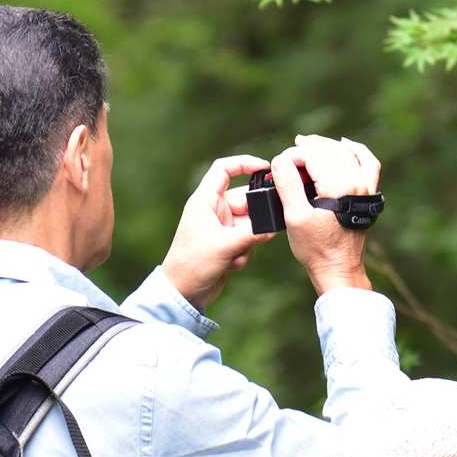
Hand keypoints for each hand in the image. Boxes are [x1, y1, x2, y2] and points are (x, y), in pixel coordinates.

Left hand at [161, 154, 275, 309]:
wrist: (183, 293)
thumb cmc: (192, 264)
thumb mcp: (225, 246)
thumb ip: (252, 233)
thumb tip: (274, 227)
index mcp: (205, 201)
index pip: (223, 170)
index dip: (244, 163)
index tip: (265, 169)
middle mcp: (213, 211)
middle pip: (245, 200)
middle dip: (253, 220)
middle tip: (258, 234)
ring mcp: (221, 227)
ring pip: (250, 223)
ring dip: (248, 241)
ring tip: (234, 256)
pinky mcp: (227, 243)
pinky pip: (247, 240)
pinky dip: (244, 252)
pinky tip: (231, 265)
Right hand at [270, 133, 380, 294]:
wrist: (339, 269)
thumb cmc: (316, 248)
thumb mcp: (294, 217)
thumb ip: (287, 184)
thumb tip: (281, 160)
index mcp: (339, 186)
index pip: (313, 155)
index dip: (292, 156)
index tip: (278, 168)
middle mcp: (357, 182)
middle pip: (330, 150)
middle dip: (307, 148)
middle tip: (288, 154)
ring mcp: (365, 187)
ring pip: (347, 153)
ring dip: (326, 146)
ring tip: (306, 144)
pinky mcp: (368, 194)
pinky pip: (368, 163)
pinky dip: (356, 151)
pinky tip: (345, 145)